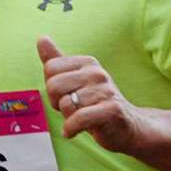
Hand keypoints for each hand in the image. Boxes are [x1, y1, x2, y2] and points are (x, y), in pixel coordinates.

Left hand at [37, 36, 144, 153]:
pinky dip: (71, 129)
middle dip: (57, 103)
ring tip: (82, 119)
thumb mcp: (77, 80)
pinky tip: (72, 132)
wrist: (129, 125)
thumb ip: (57, 60)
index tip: (68, 95)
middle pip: (53, 85)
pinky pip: (78, 118)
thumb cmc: (97, 104)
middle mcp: (97, 73)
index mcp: (88, 63)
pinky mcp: (111, 110)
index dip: (53, 87)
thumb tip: (41, 38)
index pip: (50, 68)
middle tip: (73, 109)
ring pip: (65, 104)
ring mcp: (106, 91)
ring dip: (68, 118)